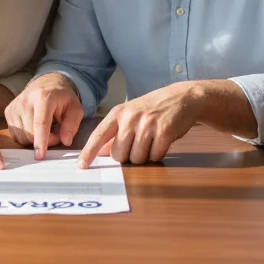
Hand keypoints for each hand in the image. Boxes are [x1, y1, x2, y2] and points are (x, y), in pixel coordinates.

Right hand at [5, 73, 84, 159]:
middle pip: (30, 134)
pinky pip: (16, 135)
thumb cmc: (62, 97)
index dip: (41, 141)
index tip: (40, 156)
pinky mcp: (8, 112)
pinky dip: (26, 137)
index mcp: (43, 97)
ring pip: (22, 137)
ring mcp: (14, 106)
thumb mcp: (75, 109)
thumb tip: (65, 141)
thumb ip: (72, 125)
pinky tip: (34, 127)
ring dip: (35, 139)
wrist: (47, 83)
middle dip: (45, 140)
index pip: (40, 123)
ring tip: (46, 128)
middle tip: (56, 132)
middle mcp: (25, 101)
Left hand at [78, 83, 199, 168]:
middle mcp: (131, 118)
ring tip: (151, 141)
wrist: (182, 97)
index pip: (99, 135)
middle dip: (127, 157)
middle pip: (119, 155)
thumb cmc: (153, 108)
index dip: (89, 152)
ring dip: (144, 156)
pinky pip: (155, 156)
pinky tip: (162, 141)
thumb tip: (101, 152)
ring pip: (137, 159)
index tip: (81, 165)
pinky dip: (158, 154)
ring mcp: (148, 124)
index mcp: (118, 113)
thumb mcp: (131, 114)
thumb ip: (115, 133)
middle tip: (138, 144)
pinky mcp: (164, 131)